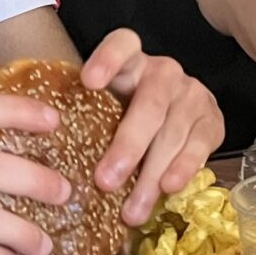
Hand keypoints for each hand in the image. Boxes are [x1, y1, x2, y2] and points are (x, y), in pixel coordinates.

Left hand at [79, 30, 224, 225]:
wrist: (172, 116)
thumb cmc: (123, 116)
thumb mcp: (103, 107)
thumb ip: (84, 119)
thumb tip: (43, 164)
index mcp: (130, 63)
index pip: (123, 45)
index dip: (108, 59)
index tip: (89, 82)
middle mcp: (164, 73)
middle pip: (149, 105)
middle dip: (127, 145)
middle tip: (105, 181)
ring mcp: (192, 95)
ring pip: (173, 132)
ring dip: (150, 174)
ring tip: (132, 209)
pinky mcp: (212, 121)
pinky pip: (199, 145)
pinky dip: (184, 168)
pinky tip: (168, 189)